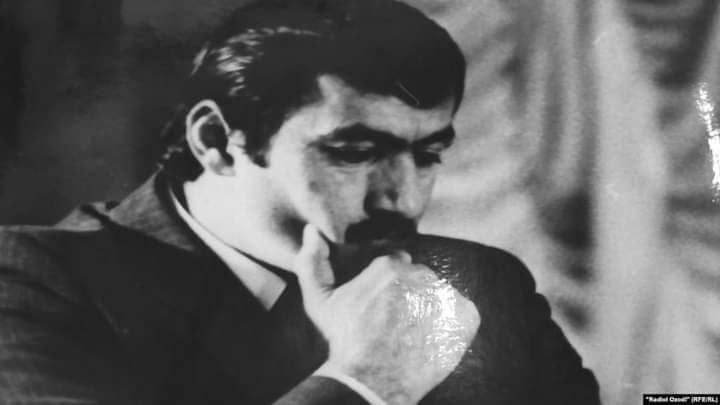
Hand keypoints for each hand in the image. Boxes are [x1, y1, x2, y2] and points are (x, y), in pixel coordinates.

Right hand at [294, 225, 480, 403]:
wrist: (368, 382)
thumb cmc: (342, 341)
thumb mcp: (319, 300)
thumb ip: (311, 261)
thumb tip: (311, 229)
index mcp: (390, 266)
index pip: (398, 265)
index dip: (389, 286)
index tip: (382, 306)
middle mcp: (420, 276)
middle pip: (420, 279)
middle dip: (410, 295)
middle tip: (395, 323)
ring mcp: (444, 297)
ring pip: (439, 295)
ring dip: (429, 310)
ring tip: (412, 334)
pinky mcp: (463, 319)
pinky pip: (464, 313)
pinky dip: (453, 324)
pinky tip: (432, 339)